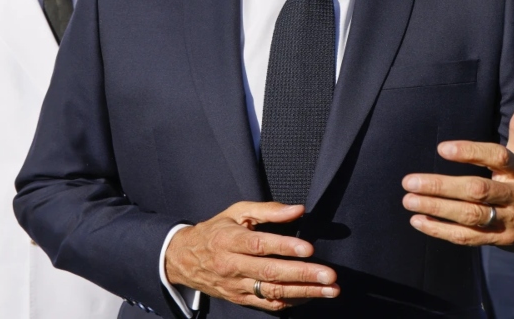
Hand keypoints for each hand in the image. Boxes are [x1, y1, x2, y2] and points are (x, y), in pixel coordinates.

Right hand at [164, 201, 338, 312]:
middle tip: (330, 275)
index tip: (309, 249)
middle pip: (270, 273)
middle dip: (303, 275)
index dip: (284, 247)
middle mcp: (232, 266)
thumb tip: (298, 209)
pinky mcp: (240, 299)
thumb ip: (269, 210)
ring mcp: (236, 286)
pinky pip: (268, 304)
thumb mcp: (237, 212)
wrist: (183, 260)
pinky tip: (312, 296)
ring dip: (305, 292)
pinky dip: (291, 301)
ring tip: (330, 290)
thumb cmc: (216, 231)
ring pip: (272, 292)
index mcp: (230, 241)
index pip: (259, 245)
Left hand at [401, 99, 513, 253]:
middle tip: (410, 181)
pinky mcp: (498, 240)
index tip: (442, 149)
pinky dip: (441, 230)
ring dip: (437, 208)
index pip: (498, 157)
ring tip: (409, 200)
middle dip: (442, 186)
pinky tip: (418, 221)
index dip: (471, 153)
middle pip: (478, 190)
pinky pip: (468, 237)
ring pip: (470, 215)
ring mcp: (507, 220)